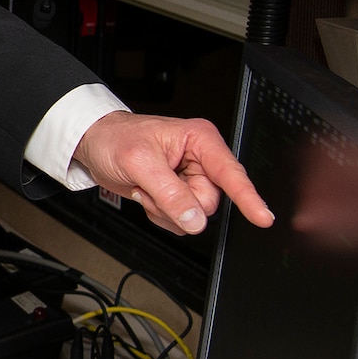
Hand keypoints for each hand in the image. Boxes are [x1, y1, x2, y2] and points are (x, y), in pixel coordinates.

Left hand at [71, 112, 274, 235]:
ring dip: (165, 210)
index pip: (231, 174)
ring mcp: (190, 179)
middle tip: (151, 187)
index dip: (248, 197)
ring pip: (195, 215)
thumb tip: (196, 219)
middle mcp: (200, 160)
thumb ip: (170, 192)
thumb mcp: (139, 163)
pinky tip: (146, 195)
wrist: (94, 144)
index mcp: (200, 140)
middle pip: (208, 202)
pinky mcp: (178, 195)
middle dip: (177, 203)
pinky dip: (160, 214)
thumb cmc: (115, 139)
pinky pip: (180, 220)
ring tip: (146, 188)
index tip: (263, 218)